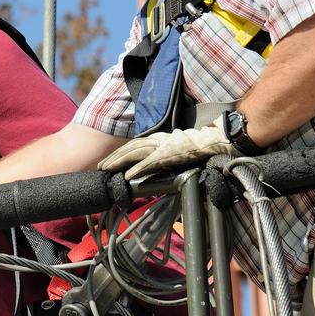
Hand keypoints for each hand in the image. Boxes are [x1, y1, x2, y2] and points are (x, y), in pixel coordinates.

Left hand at [97, 116, 235, 179]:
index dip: (121, 153)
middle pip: (130, 148)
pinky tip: (127, 177)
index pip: (135, 145)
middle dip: (114, 158)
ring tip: (106, 170)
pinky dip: (137, 169)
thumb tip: (157, 164)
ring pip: (134, 154)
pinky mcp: (168, 155)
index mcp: (159, 139)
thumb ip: (166, 153)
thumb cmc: (199, 145)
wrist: (214, 140)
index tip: (109, 161)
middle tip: (100, 167)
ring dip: (119, 162)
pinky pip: (149, 163)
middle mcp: (158, 140)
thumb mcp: (178, 147)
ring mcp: (162, 147)